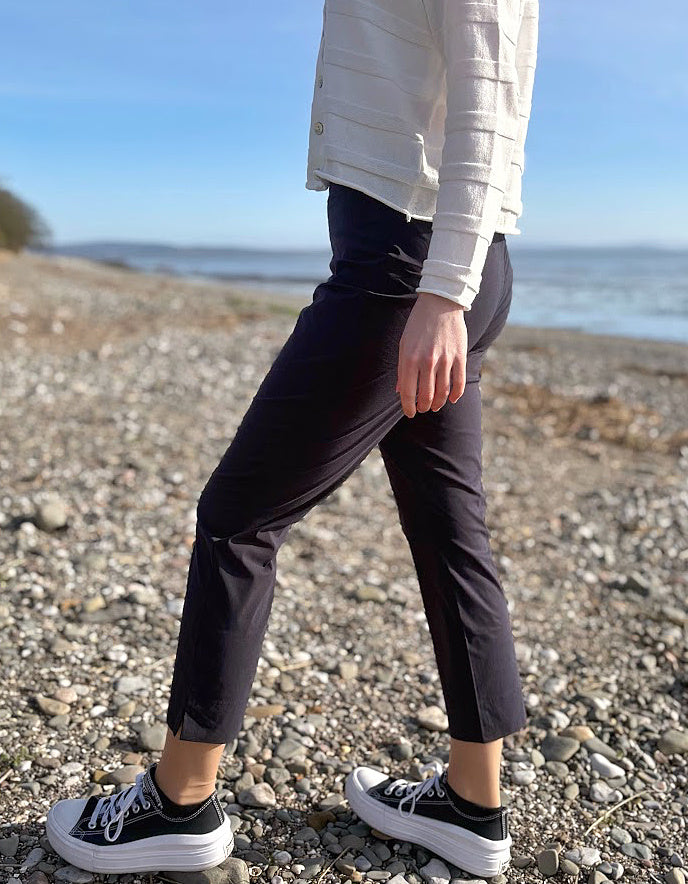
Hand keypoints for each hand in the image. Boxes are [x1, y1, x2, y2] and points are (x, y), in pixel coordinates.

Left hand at [396, 291, 467, 417]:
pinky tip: (452, 399)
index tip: (410, 413)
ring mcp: (445, 359)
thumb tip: (400, 391)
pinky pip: (459, 382)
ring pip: (443, 392)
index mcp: (409, 358)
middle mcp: (427, 361)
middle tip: (422, 409)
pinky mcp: (460, 356)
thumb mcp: (404, 344)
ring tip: (435, 406)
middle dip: (423, 407)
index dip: (408, 407)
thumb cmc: (418, 325)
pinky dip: (456, 395)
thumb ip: (402, 369)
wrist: (440, 303)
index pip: (408, 392)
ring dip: (438, 404)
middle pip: (426, 396)